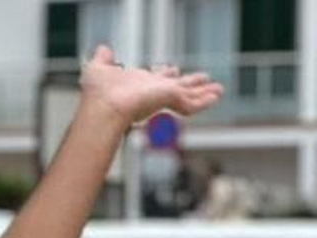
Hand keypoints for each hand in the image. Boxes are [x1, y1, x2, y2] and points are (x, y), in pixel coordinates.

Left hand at [80, 45, 223, 127]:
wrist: (104, 108)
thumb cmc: (97, 94)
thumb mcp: (98, 69)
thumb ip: (103, 59)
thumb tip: (104, 50)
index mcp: (139, 84)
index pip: (156, 79)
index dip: (164, 74)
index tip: (173, 70)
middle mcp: (153, 91)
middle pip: (177, 86)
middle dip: (191, 83)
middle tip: (204, 80)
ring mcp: (162, 97)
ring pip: (189, 95)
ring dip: (204, 92)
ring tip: (218, 90)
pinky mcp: (170, 100)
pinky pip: (191, 103)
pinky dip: (204, 101)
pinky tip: (215, 97)